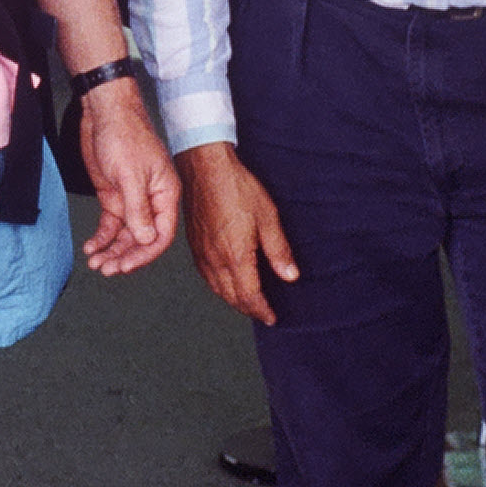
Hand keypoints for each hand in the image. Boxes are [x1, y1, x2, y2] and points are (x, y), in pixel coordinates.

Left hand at [78, 80, 180, 275]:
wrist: (105, 113)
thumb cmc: (125, 135)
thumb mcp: (131, 175)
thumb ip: (138, 209)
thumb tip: (145, 239)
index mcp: (165, 195)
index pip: (161, 235)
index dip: (144, 255)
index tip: (125, 266)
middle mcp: (151, 201)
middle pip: (142, 239)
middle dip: (124, 257)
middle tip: (106, 269)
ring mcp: (132, 200)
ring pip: (125, 235)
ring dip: (111, 251)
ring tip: (96, 263)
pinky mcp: (114, 196)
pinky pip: (110, 225)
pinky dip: (101, 238)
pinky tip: (91, 247)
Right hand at [177, 141, 296, 321]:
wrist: (205, 169)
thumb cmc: (236, 188)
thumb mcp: (268, 217)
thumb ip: (278, 250)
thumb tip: (290, 276)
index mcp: (235, 257)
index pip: (249, 295)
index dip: (261, 310)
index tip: (271, 317)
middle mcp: (216, 261)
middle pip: (232, 297)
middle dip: (248, 309)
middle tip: (262, 314)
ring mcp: (202, 254)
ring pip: (217, 289)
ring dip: (233, 300)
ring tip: (246, 303)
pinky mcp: (195, 246)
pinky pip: (207, 276)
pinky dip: (218, 287)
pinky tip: (225, 283)